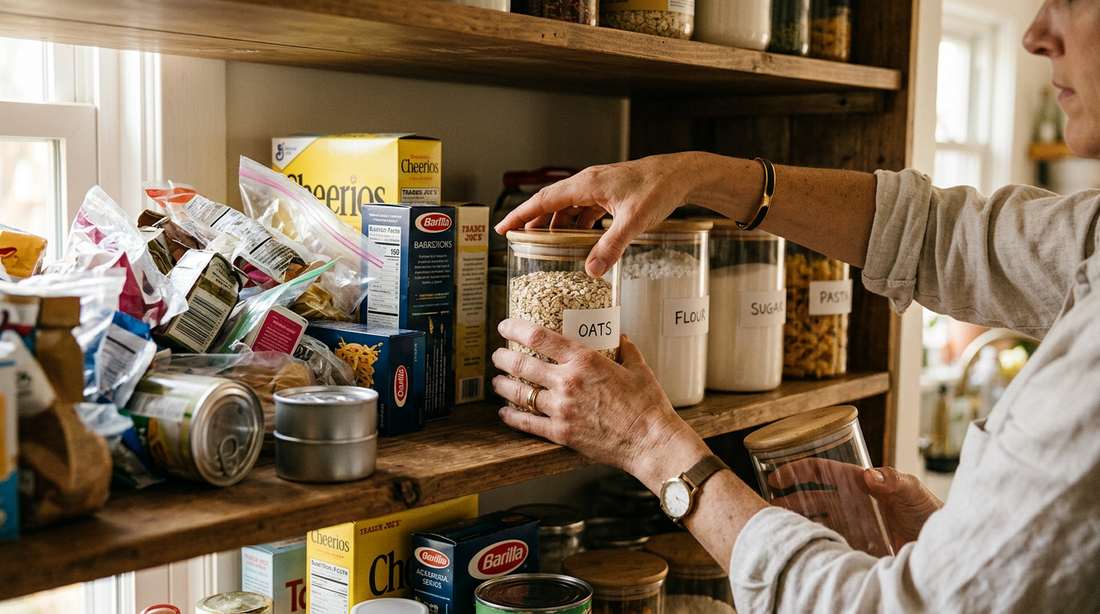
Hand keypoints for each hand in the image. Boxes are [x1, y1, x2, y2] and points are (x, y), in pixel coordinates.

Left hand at [491, 318, 708, 488]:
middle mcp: (568, 382)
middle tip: (498, 355)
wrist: (651, 442)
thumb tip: (619, 337)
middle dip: (503, 357)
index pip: (539, 337)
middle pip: (522, 364)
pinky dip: (511, 416)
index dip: (516, 328)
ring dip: (503, 385)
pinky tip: (504, 412)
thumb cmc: (648, 406)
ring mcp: (562, 409)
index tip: (505, 326)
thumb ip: (625, 349)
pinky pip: (527, 423)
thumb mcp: (639, 368)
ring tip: (497, 381)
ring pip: (519, 393)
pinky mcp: (561, 434)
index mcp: (584, 361)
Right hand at [494, 153, 706, 277]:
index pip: (543, 200)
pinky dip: (576, 224)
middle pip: (551, 202)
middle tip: (515, 239)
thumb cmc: (658, 188)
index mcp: (586, 184)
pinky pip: (584, 210)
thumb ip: (611, 246)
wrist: (681, 175)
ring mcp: (599, 187)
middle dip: (531, 221)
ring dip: (554, 224)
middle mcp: (588, 183)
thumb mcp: (632, 221)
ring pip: (567, 206)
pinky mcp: (610, 194)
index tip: (502, 228)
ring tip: (544, 244)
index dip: (520, 214)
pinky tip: (579, 240)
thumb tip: (592, 271)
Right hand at [768, 459, 941, 554]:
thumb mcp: (914, 491)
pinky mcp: (855, 546)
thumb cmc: (929, 511)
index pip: (820, 471)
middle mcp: (850, 503)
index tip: (775, 477)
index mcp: (858, 483)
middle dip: (788, 498)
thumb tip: (869, 475)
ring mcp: (851, 525)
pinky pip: (828, 543)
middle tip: (769, 505)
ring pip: (815, 520)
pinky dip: (814, 543)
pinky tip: (803, 546)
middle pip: (810, 496)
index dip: (796, 470)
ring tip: (779, 527)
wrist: (940, 546)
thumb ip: (894, 480)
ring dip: (797, 521)